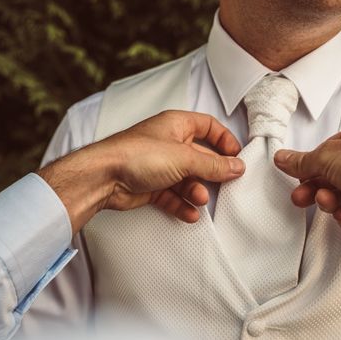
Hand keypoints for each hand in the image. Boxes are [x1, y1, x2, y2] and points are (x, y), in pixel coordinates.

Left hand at [39, 111, 245, 232]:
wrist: (104, 177)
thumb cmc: (136, 155)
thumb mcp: (184, 158)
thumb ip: (213, 165)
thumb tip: (236, 166)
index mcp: (176, 125)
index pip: (207, 126)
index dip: (223, 139)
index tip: (236, 155)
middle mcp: (168, 144)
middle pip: (199, 157)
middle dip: (211, 173)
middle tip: (225, 183)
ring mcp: (158, 166)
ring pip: (186, 180)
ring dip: (196, 191)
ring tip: (199, 199)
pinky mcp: (150, 187)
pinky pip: (172, 196)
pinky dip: (181, 205)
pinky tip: (189, 214)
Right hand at [273, 120, 340, 232]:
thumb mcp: (326, 156)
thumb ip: (302, 162)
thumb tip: (284, 158)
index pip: (328, 152)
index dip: (311, 166)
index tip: (297, 177)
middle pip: (335, 178)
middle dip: (316, 189)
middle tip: (301, 197)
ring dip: (332, 203)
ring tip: (326, 202)